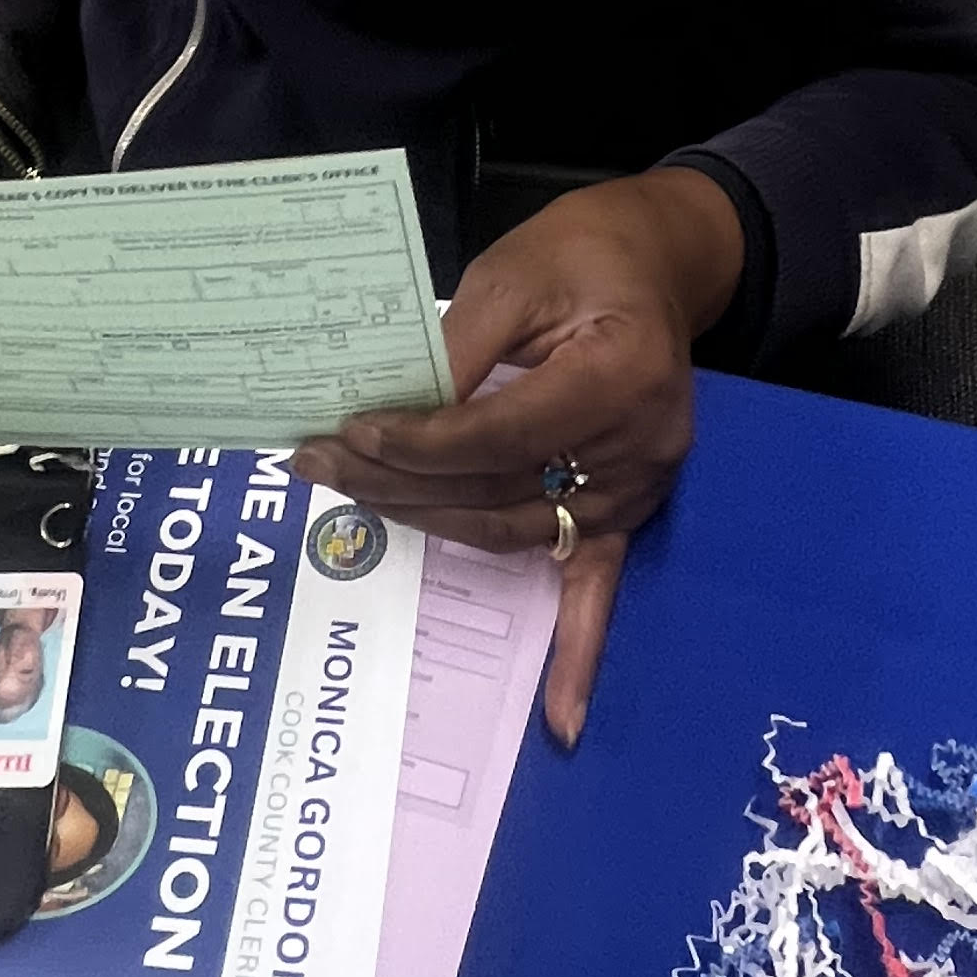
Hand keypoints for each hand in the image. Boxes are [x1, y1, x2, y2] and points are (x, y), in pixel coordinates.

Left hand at [296, 166, 742, 748]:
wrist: (659, 260)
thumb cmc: (586, 254)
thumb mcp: (515, 273)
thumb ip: (460, 348)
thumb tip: (393, 412)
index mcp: (617, 376)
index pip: (498, 436)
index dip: (418, 443)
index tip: (349, 432)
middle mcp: (636, 449)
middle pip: (498, 490)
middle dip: (399, 483)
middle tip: (317, 462)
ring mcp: (638, 490)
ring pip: (516, 530)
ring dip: (431, 524)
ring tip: (350, 499)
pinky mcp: (629, 509)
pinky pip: (600, 586)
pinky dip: (582, 655)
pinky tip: (563, 723)